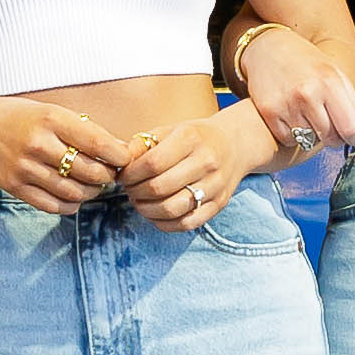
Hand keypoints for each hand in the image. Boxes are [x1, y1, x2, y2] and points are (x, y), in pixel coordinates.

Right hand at [0, 96, 130, 216]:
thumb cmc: (23, 118)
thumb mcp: (52, 112)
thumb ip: (82, 130)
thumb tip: (119, 152)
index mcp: (51, 119)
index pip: (97, 143)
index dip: (118, 156)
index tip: (125, 159)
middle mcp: (38, 144)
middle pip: (89, 172)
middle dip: (107, 176)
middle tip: (109, 174)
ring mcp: (25, 168)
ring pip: (74, 192)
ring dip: (91, 193)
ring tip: (92, 185)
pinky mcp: (15, 187)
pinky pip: (53, 206)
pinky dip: (70, 205)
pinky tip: (73, 197)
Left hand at [116, 104, 257, 231]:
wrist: (235, 145)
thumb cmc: (194, 138)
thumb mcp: (169, 131)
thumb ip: (143, 144)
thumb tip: (119, 160)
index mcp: (191, 138)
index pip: (153, 163)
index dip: (131, 174)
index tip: (123, 176)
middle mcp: (206, 161)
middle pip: (160, 187)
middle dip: (136, 192)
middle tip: (129, 190)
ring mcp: (215, 185)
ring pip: (172, 209)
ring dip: (147, 210)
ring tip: (139, 202)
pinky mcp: (219, 204)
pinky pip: (187, 223)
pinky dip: (165, 223)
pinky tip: (155, 214)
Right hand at [232, 22, 354, 155]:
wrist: (269, 49)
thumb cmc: (308, 63)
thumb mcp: (336, 77)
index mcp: (330, 83)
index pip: (351, 130)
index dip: (353, 137)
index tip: (350, 133)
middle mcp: (308, 94)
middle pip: (330, 138)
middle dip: (333, 136)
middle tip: (327, 120)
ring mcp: (286, 104)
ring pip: (308, 141)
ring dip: (311, 135)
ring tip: (307, 115)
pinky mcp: (268, 112)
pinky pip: (288, 140)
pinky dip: (292, 135)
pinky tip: (291, 116)